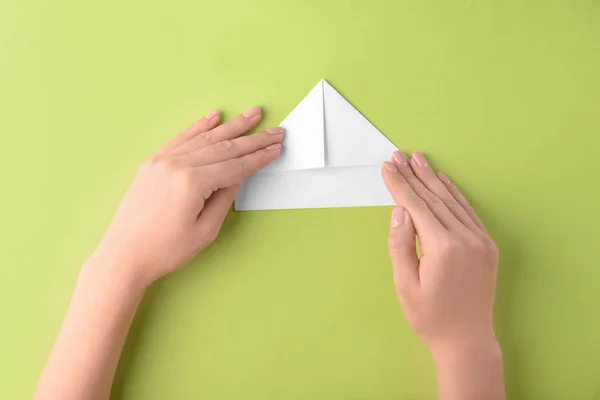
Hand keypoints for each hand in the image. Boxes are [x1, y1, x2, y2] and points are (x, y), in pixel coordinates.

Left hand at [90, 106, 282, 287]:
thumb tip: (237, 177)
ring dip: (231, 126)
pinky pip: (181, 139)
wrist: (124, 255)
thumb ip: (224, 199)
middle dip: (252, 138)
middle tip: (275, 130)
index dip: (259, 157)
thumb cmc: (165, 250)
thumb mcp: (205, 230)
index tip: (276, 147)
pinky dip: (199, 126)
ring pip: (204, 138)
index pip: (235, 165)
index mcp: (192, 183)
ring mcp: (162, 161)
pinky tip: (214, 117)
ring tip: (251, 115)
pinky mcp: (152, 163)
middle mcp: (176, 165)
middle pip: (223, 147)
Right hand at [382, 151, 503, 399]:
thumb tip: (399, 210)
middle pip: (434, 198)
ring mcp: (480, 240)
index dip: (399, 185)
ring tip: (418, 160)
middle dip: (414, 175)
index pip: (416, 206)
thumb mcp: (405, 284)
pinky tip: (443, 181)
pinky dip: (454, 194)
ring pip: (452, 201)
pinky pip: (468, 212)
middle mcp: (466, 238)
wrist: (467, 340)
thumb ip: (401, 244)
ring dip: (433, 179)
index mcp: (443, 247)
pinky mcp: (487, 245)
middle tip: (398, 155)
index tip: (387, 167)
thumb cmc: (429, 317)